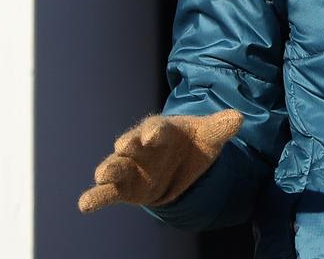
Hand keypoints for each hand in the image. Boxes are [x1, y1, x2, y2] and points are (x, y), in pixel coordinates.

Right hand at [78, 109, 242, 212]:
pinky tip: (85, 205)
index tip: (154, 134)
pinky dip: (95, 197)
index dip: (155, 131)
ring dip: (109, 169)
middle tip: (126, 146)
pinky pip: (106, 192)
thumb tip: (238, 119)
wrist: (180, 162)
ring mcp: (130, 167)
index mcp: (161, 130)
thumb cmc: (193, 144)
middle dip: (128, 145)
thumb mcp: (209, 136)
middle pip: (130, 144)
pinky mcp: (123, 188)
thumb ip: (220, 128)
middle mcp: (140, 147)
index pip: (157, 128)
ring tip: (103, 175)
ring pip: (114, 166)